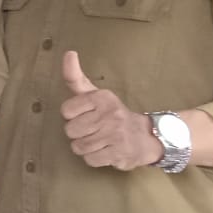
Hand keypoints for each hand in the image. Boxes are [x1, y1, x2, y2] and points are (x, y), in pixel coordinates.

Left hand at [60, 51, 161, 170]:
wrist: (147, 136)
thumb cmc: (111, 114)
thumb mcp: (94, 93)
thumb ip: (75, 77)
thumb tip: (68, 53)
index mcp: (102, 97)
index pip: (66, 110)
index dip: (72, 116)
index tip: (86, 114)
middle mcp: (110, 114)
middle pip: (70, 130)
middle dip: (78, 133)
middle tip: (94, 130)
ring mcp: (116, 134)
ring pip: (78, 147)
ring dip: (86, 147)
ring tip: (100, 140)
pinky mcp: (119, 153)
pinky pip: (90, 160)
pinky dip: (94, 158)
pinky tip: (106, 151)